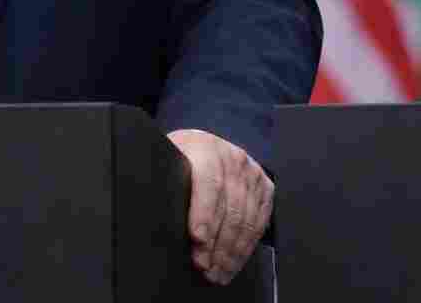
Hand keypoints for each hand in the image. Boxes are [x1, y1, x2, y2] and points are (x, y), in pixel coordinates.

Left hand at [167, 128, 271, 284]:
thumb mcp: (167, 166)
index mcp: (204, 148)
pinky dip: (246, 246)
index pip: (209, 183)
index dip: (204, 213)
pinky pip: (259, 221)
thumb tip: (155, 217)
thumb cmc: (179, 163)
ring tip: (217, 272)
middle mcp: (232, 158)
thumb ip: (165, 185)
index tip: (198, 239)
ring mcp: (251, 172)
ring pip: (246, 218)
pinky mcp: (264, 187)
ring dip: (231, 251)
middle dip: (217, 242)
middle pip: (229, 206)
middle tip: (204, 267)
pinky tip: (233, 261)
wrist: (203, 148)